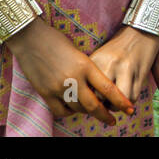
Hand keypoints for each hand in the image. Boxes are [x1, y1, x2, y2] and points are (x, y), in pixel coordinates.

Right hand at [6, 17, 133, 123]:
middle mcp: (73, 79)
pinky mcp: (45, 93)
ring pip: (77, 109)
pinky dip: (69, 112)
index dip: (120, 101)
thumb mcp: (79, 53)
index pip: (108, 89)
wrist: (30, 38)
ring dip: (86, 112)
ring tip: (91, 110)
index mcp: (86, 66)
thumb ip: (88, 70)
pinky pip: (60, 111)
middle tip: (112, 121)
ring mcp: (58, 87)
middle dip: (105, 115)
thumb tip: (97, 88)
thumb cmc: (57, 41)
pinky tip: (72, 108)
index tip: (128, 108)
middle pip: (93, 105)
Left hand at [91, 25, 158, 103]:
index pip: (84, 90)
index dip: (86, 102)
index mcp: (95, 61)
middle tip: (103, 106)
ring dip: (117, 107)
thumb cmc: (119, 46)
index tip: (90, 103)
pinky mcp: (141, 72)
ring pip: (118, 101)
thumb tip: (88, 98)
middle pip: (99, 98)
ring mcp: (126, 69)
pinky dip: (130, 101)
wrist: (142, 29)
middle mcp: (109, 65)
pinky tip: (128, 97)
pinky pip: (133, 96)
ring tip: (117, 104)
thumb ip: (93, 75)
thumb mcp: (101, 57)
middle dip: (101, 107)